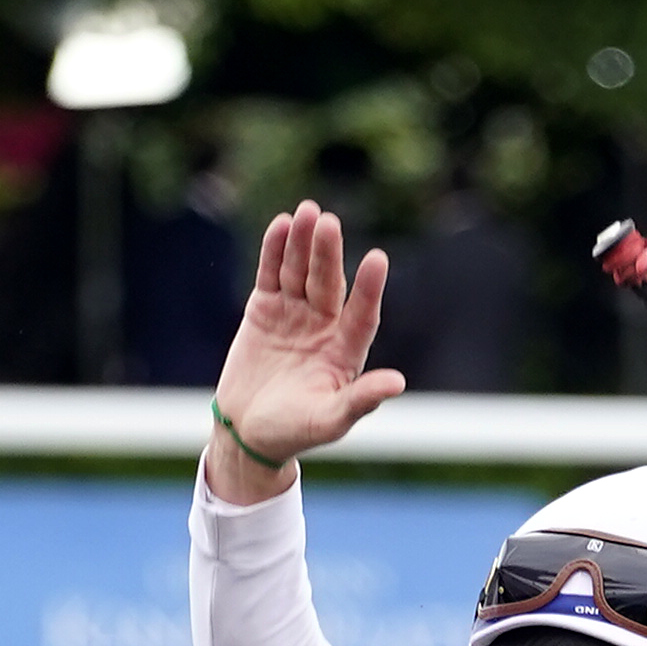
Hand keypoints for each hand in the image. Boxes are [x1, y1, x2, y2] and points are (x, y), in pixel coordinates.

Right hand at [206, 203, 403, 496]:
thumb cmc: (295, 432)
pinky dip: (275, 250)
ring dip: (303, 243)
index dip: (368, 288)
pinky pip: (272, 273)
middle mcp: (325, 325)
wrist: (248, 432)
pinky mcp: (265, 308)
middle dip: (327, 254)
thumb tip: (398, 383)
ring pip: (300, 272)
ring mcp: (294, 313)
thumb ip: (361, 400)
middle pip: (329, 283)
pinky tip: (282, 225)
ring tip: (306, 213)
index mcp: (346, 351)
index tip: (377, 259)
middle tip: (329, 222)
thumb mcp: (329, 421)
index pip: (362, 314)